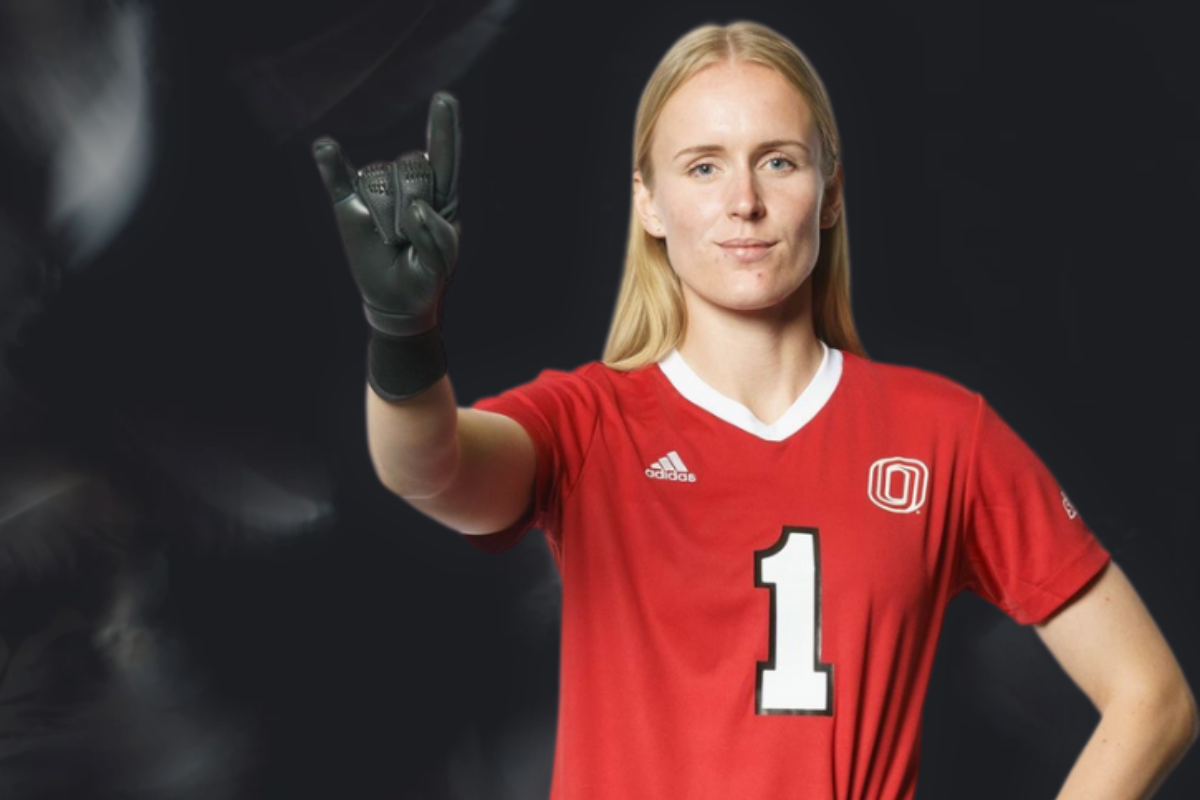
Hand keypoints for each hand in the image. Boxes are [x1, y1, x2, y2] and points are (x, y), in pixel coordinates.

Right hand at [312, 91, 460, 399]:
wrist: (397, 299)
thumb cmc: (426, 274)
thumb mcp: (443, 260)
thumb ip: (437, 235)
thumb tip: (414, 207)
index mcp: (440, 191)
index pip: (445, 154)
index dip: (443, 127)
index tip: (444, 98)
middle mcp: (407, 182)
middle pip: (412, 167)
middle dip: (412, 208)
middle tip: (409, 240)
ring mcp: (375, 191)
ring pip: (380, 180)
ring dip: (386, 218)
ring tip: (390, 240)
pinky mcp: (347, 204)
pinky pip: (336, 178)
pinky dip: (330, 163)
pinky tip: (326, 149)